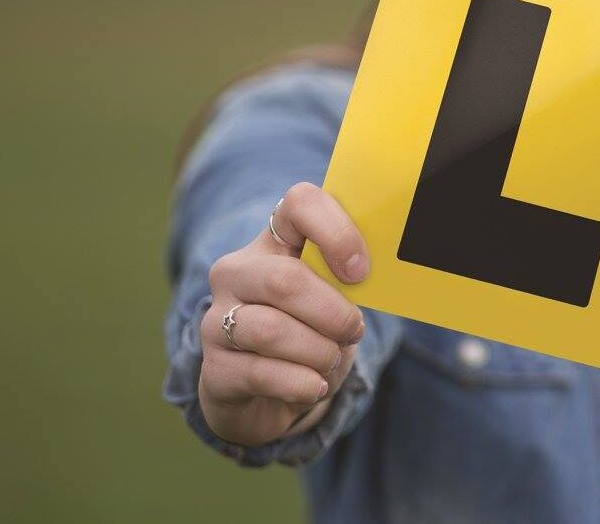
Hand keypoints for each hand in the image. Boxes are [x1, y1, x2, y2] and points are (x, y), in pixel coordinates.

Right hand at [195, 181, 371, 447]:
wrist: (271, 395)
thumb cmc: (312, 335)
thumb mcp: (335, 300)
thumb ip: (350, 280)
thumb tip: (385, 276)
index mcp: (274, 242)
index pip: (300, 203)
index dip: (337, 232)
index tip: (360, 272)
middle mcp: (236, 273)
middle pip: (285, 280)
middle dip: (333, 313)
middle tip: (353, 330)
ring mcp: (216, 320)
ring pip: (271, 330)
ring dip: (318, 352)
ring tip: (330, 360)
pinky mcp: (214, 369)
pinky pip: (261, 374)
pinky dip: (301, 384)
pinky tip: (313, 386)